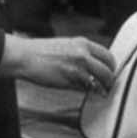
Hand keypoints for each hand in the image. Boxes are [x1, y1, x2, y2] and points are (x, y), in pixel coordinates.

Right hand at [0, 33, 115, 92]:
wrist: (25, 56)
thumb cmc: (41, 51)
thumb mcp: (66, 45)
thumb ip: (82, 52)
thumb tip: (94, 62)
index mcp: (83, 43)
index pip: (107, 55)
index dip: (111, 66)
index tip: (110, 71)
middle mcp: (83, 54)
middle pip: (107, 70)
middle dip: (110, 79)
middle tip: (109, 84)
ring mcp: (77, 68)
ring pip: (100, 81)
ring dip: (103, 88)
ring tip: (103, 91)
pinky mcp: (69, 80)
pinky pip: (86, 88)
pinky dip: (91, 92)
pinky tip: (92, 94)